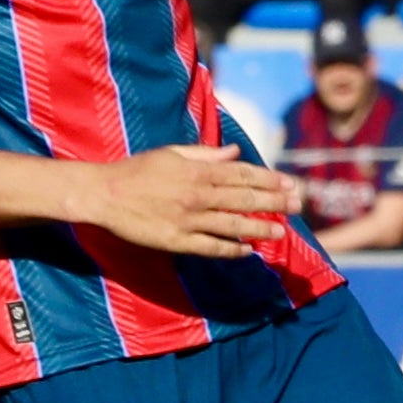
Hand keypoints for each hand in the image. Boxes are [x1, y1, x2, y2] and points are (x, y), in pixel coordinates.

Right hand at [81, 140, 299, 258]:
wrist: (104, 193)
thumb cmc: (138, 170)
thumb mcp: (172, 154)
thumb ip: (206, 154)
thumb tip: (235, 152)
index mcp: (198, 171)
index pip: (243, 174)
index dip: (270, 179)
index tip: (290, 184)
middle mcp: (198, 194)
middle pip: (244, 198)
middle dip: (274, 202)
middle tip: (298, 205)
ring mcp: (188, 219)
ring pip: (232, 224)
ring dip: (259, 228)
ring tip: (281, 232)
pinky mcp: (176, 240)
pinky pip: (210, 246)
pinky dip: (231, 249)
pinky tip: (248, 250)